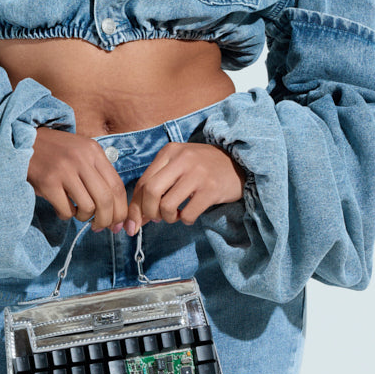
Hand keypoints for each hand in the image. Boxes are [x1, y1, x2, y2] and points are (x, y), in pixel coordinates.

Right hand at [27, 127, 128, 231]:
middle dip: (107, 220)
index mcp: (93, 151)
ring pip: (88, 207)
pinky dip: (67, 215)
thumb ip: (97, 172)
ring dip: (84, 217)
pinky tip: (61, 208)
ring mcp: (64, 170)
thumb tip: (114, 206)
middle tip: (100, 226)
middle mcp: (81, 159)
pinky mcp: (47, 182)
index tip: (118, 222)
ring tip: (77, 213)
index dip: (120, 209)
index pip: (117, 185)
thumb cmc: (55, 151)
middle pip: (106, 199)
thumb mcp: (81, 151)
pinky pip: (66, 210)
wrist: (23, 139)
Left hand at [124, 141, 246, 234]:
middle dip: (148, 212)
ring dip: (168, 218)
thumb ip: (157, 186)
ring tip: (176, 215)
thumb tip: (135, 219)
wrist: (239, 163)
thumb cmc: (203, 168)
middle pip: (150, 192)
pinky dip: (186, 220)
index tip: (135, 222)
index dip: (136, 206)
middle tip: (156, 219)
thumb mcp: (178, 167)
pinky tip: (190, 214)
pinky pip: (188, 214)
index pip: (143, 181)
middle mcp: (182, 159)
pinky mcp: (211, 189)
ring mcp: (197, 174)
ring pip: (167, 205)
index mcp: (169, 152)